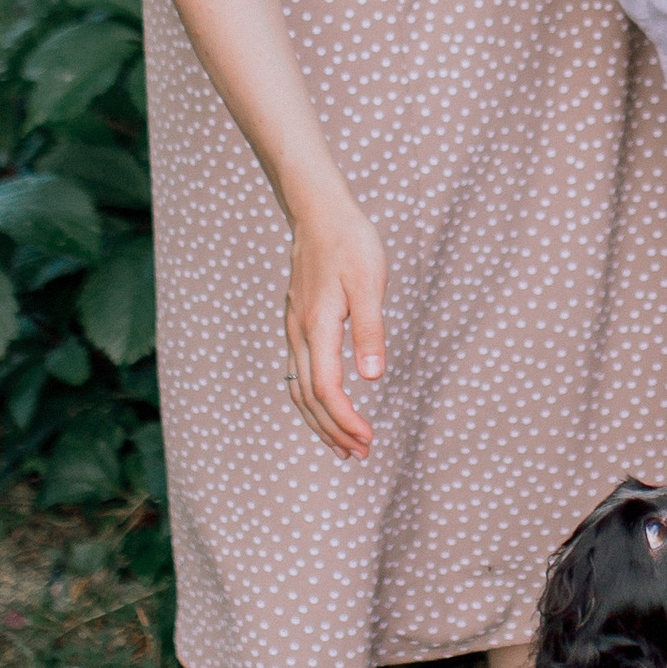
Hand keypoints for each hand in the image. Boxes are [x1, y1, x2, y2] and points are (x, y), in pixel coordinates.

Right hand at [284, 188, 387, 456]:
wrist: (319, 213)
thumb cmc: (351, 243)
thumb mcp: (371, 282)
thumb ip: (371, 330)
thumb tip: (372, 377)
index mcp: (318, 327)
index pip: (327, 389)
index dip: (346, 420)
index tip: (369, 438)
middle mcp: (299, 334)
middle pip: (309, 398)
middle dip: (334, 431)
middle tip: (361, 454)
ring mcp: (294, 330)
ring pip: (299, 389)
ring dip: (320, 422)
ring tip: (344, 446)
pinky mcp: (297, 324)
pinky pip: (298, 374)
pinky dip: (311, 401)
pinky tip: (327, 409)